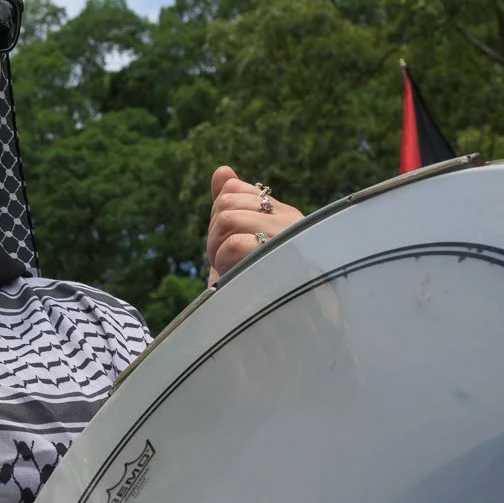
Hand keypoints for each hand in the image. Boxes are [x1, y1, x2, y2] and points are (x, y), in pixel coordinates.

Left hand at [205, 166, 302, 283]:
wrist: (285, 332)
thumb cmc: (257, 290)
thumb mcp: (236, 246)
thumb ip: (230, 207)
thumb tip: (222, 170)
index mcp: (282, 214)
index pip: (235, 189)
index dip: (217, 217)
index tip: (226, 244)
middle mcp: (290, 219)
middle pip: (226, 202)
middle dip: (213, 234)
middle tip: (225, 263)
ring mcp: (288, 237)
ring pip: (228, 218)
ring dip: (216, 249)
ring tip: (231, 271)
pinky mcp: (280, 257)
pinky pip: (235, 242)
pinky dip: (225, 262)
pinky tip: (236, 277)